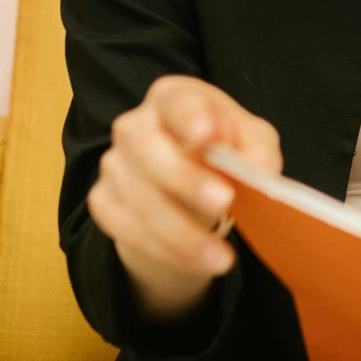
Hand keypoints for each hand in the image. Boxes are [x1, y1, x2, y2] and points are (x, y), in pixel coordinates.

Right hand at [89, 75, 282, 322]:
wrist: (190, 191)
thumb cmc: (225, 152)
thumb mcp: (252, 142)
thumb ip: (257, 148)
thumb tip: (257, 169)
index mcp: (174, 98)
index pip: (176, 101)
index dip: (189, 117)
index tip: (206, 136)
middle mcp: (135, 126)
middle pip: (147, 147)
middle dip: (184, 179)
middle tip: (224, 202)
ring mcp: (113, 164)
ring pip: (139, 199)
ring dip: (182, 233)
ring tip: (222, 257)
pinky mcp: (103, 201)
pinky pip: (127, 228)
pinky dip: (165, 251)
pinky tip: (199, 262)